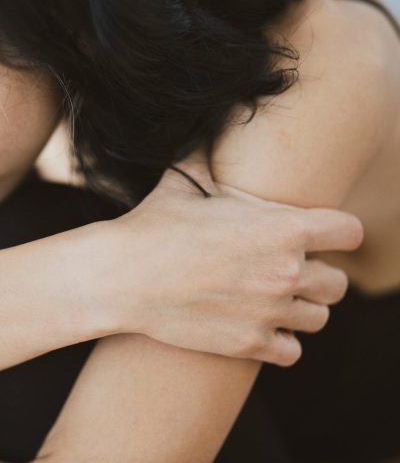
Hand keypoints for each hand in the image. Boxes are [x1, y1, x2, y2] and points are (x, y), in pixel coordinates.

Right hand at [100, 156, 360, 366]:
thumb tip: (208, 119)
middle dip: (316, 275)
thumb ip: (207, 155)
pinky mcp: (249, 343)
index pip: (349, 233)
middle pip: (337, 283)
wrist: (120, 276)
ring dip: (299, 308)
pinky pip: (292, 351)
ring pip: (317, 318)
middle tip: (284, 270)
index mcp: (282, 228)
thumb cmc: (151, 225)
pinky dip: (280, 341)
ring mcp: (270, 312)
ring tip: (271, 299)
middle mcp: (286, 272)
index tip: (316, 236)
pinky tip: (257, 325)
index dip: (335, 232)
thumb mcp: (183, 182)